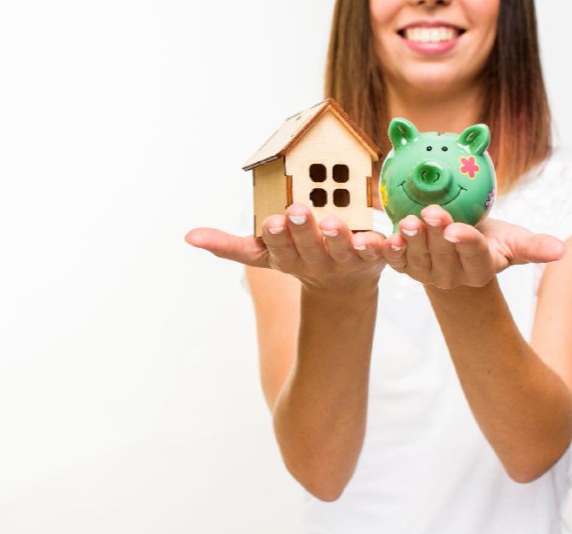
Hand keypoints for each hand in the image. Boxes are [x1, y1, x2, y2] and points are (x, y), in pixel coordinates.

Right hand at [185, 203, 385, 291]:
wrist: (344, 283)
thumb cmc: (298, 256)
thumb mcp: (263, 253)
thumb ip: (229, 246)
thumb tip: (189, 237)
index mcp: (287, 257)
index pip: (277, 249)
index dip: (276, 237)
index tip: (271, 223)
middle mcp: (315, 261)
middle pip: (307, 248)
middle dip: (301, 231)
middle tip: (296, 212)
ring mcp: (345, 261)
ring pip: (341, 250)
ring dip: (337, 238)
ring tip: (333, 223)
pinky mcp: (374, 258)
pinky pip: (379, 253)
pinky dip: (382, 246)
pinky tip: (383, 236)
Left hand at [382, 205, 565, 288]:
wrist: (457, 245)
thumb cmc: (489, 238)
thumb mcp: (512, 240)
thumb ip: (533, 246)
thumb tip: (561, 251)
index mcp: (480, 268)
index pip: (475, 256)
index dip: (466, 243)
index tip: (458, 230)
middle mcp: (452, 276)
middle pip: (443, 254)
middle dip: (435, 234)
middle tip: (430, 213)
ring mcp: (426, 273)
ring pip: (417, 257)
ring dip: (411, 240)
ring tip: (407, 221)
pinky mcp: (405, 267)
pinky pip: (394, 260)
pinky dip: (386, 249)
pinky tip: (380, 238)